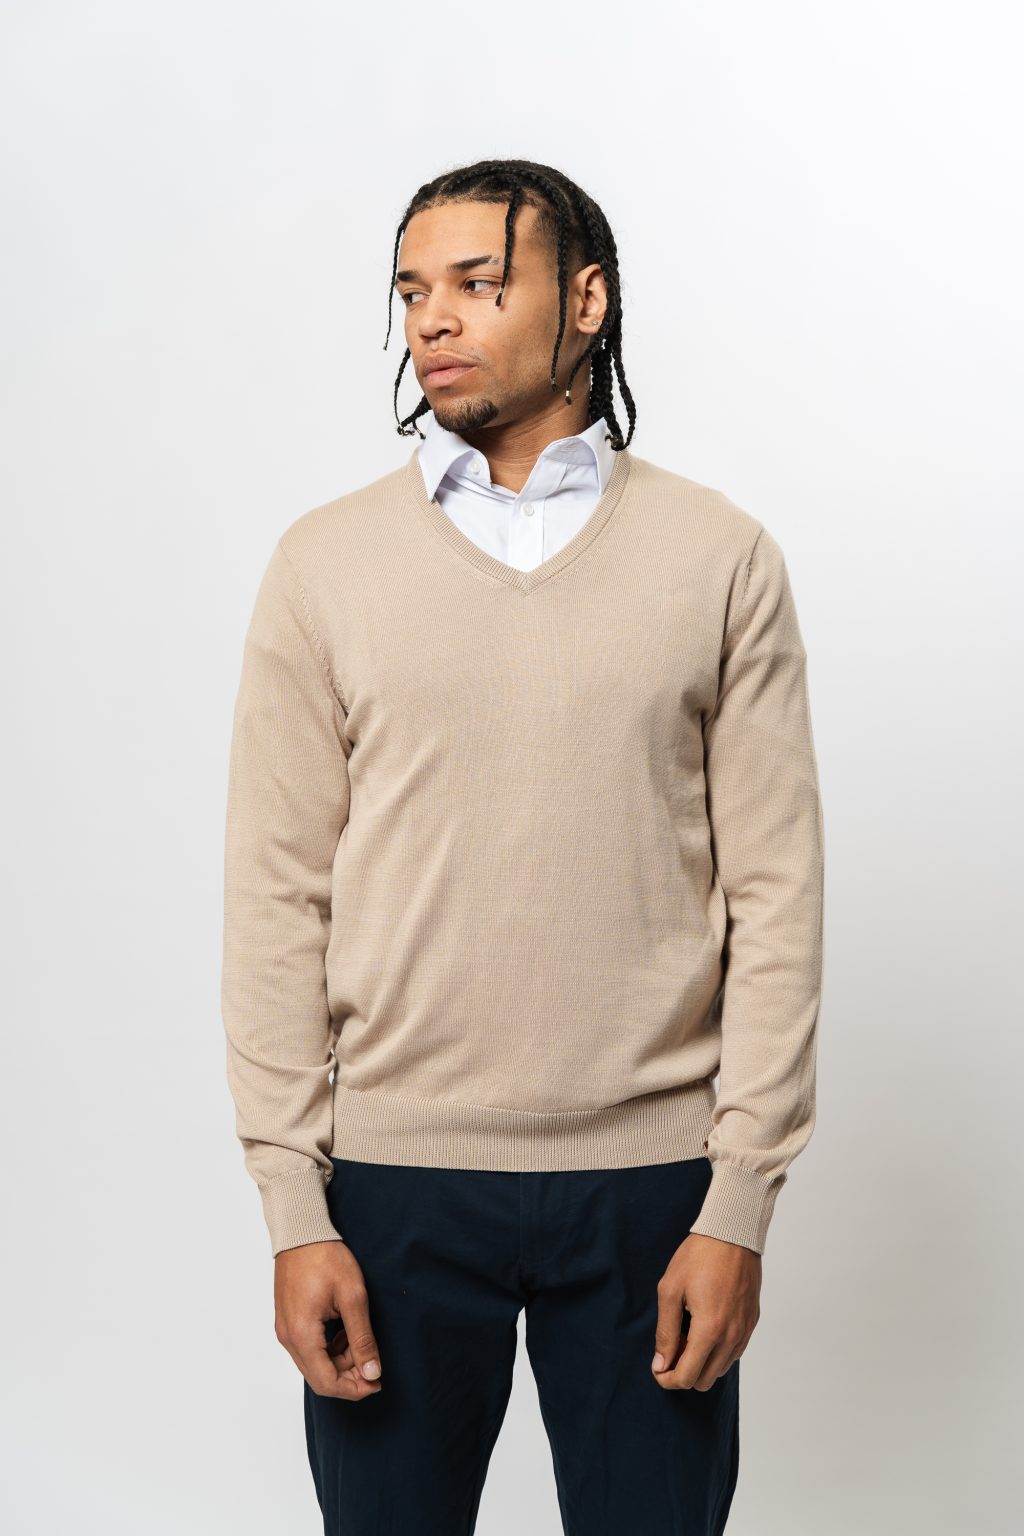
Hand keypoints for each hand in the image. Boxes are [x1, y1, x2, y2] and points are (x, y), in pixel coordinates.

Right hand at [274, 1240, 382, 1400]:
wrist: (302, 1232)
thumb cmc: (326, 1258)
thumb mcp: (353, 1297)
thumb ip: (362, 1339)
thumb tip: (372, 1373)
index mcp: (302, 1334)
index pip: (326, 1382)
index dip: (353, 1390)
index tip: (376, 1383)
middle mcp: (288, 1337)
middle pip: (319, 1377)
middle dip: (349, 1376)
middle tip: (373, 1363)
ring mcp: (285, 1329)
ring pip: (314, 1363)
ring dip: (340, 1362)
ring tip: (361, 1341)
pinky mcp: (287, 1321)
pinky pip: (308, 1348)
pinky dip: (329, 1348)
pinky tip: (345, 1331)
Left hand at [651, 1232, 760, 1390]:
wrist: (732, 1233)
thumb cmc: (698, 1256)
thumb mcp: (670, 1290)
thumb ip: (665, 1332)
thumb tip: (661, 1364)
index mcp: (709, 1330)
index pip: (687, 1377)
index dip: (667, 1379)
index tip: (657, 1368)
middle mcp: (731, 1337)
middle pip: (704, 1381)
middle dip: (683, 1372)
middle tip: (671, 1346)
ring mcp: (745, 1331)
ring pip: (720, 1370)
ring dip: (701, 1362)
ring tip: (688, 1333)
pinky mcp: (752, 1322)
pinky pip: (734, 1353)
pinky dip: (717, 1351)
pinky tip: (705, 1327)